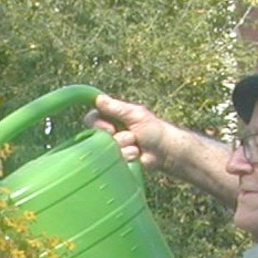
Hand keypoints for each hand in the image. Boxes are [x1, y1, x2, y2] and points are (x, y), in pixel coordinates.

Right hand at [88, 94, 238, 206]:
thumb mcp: (135, 115)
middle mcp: (110, 130)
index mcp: (112, 116)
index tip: (110, 128)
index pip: (92, 118)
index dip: (98, 124)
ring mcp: (113, 145)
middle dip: (116, 137)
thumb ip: (116, 108)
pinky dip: (127, 156)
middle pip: (97, 134)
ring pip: (107, 148)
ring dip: (124, 146)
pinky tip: (137, 155)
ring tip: (137, 145)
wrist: (165, 151)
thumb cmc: (153, 129)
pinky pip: (114, 158)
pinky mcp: (117, 158)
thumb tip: (98, 98)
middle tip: (131, 137)